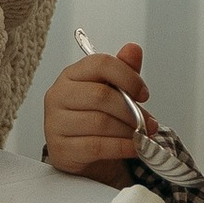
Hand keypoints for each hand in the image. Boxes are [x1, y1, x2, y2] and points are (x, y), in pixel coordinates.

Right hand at [44, 43, 147, 183]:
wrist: (79, 152)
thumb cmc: (95, 117)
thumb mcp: (110, 91)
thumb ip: (123, 70)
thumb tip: (133, 49)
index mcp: (71, 75)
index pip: (100, 64)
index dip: (128, 77)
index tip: (143, 93)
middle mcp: (58, 95)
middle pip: (101, 96)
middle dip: (131, 110)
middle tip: (148, 122)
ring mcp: (55, 123)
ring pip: (100, 122)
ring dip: (128, 131)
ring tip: (141, 135)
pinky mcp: (60, 148)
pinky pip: (97, 146)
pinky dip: (121, 147)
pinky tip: (134, 147)